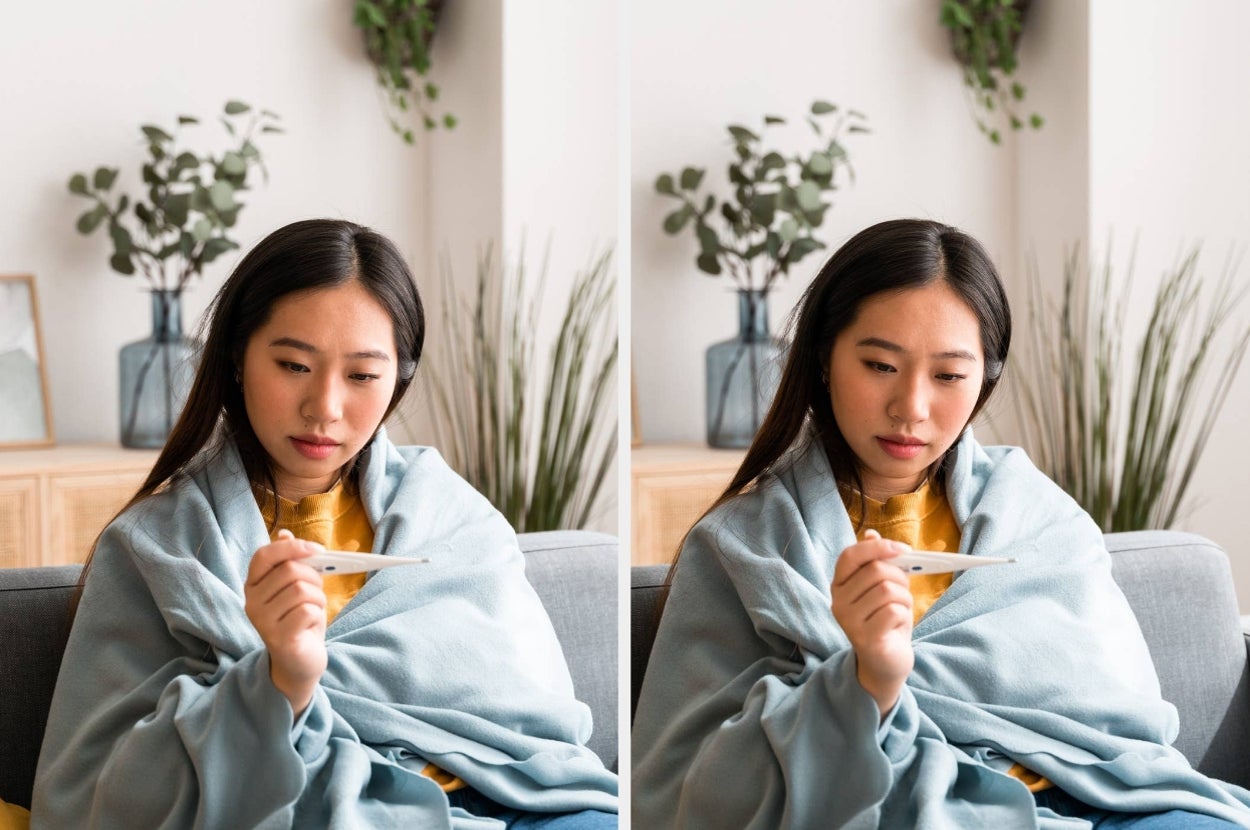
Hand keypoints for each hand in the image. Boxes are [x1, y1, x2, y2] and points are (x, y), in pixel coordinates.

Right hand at [244, 529, 327, 716]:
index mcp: (253, 585)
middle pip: (291, 571)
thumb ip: (290, 563)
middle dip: (315, 578)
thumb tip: (285, 534)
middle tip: (317, 593)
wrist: (300, 662)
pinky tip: (310, 627)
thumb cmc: (299, 620)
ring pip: (302, 591)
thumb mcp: (295, 588)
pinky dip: (318, 616)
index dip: (293, 548)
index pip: (264, 555)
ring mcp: (262, 622)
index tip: (318, 550)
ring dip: (318, 600)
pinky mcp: (278, 639)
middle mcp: (251, 602)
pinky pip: (307, 611)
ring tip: (313, 612)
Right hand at [830, 529, 914, 717]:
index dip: (878, 548)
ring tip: (900, 613)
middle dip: (901, 578)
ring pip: (888, 591)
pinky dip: (904, 616)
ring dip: (905, 600)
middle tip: (904, 593)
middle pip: (877, 571)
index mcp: (839, 585)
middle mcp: (838, 602)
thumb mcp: (882, 588)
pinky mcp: (865, 639)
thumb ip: (877, 563)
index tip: (904, 550)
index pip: (851, 555)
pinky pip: (894, 611)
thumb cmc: (885, 621)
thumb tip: (871, 534)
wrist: (886, 663)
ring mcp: (849, 622)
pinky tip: (897, 627)